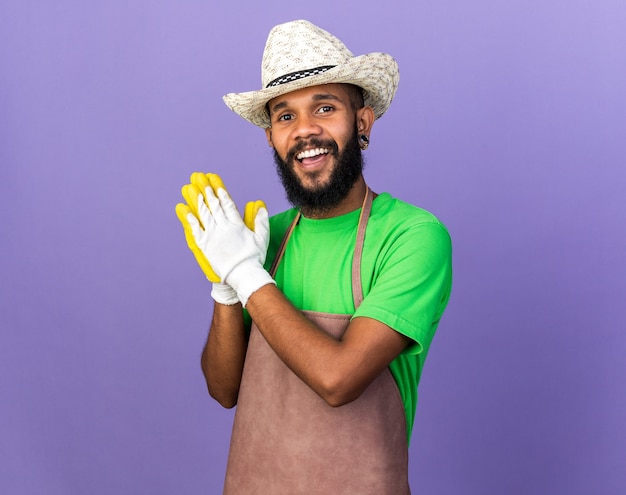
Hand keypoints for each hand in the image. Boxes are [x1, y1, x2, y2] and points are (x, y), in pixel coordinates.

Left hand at [175, 172, 273, 305]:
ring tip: (190, 188)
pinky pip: (195, 229)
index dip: (220, 191)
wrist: (243, 274)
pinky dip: (189, 219)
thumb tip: (260, 205)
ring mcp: (212, 236)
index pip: (227, 204)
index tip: (214, 181)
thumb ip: (260, 220)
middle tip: (200, 178)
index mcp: (236, 224)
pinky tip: (183, 209)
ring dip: (196, 200)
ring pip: (203, 214)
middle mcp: (223, 227)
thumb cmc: (254, 258)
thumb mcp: (261, 237)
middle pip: (213, 205)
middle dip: (206, 191)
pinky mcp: (205, 245)